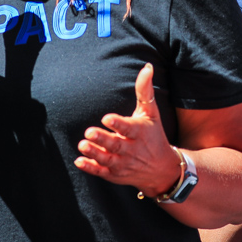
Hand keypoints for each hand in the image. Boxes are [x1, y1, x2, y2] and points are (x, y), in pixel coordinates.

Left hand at [75, 63, 181, 196]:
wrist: (162, 170)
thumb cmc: (153, 135)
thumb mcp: (151, 113)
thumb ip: (145, 91)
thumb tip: (147, 66)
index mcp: (140, 132)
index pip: (129, 128)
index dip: (118, 124)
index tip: (106, 118)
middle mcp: (131, 149)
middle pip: (116, 145)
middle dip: (102, 139)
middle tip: (88, 132)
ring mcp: (123, 163)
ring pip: (107, 160)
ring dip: (94, 153)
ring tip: (82, 145)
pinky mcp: (115, 174)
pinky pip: (102, 172)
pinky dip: (91, 168)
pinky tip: (79, 161)